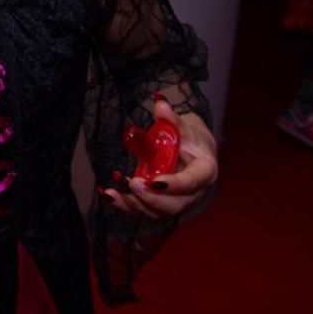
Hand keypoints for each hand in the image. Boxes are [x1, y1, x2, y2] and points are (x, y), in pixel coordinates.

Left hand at [99, 95, 217, 218]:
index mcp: (204, 171)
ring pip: (157, 212)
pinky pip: (143, 210)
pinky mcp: (159, 203)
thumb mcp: (182, 126)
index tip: (155, 181)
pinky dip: (124, 205)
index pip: (192, 181)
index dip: (175, 184)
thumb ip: (170, 118)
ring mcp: (176, 200)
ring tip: (114, 190)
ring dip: (134, 203)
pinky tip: (108, 195)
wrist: (190, 151)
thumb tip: (159, 102)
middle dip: (151, 198)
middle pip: (174, 205)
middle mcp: (192, 192)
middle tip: (132, 183)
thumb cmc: (188, 138)